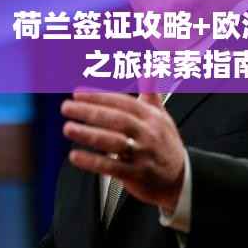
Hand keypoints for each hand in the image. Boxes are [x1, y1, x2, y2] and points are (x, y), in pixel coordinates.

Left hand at [61, 91, 184, 212]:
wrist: (180, 177)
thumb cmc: (166, 143)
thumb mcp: (162, 115)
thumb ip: (151, 92)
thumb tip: (149, 69)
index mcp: (151, 116)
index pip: (123, 102)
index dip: (100, 96)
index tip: (78, 93)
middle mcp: (148, 133)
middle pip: (117, 119)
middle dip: (90, 112)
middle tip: (67, 107)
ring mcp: (143, 154)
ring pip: (114, 142)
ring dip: (89, 135)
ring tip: (68, 128)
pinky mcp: (137, 174)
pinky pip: (113, 167)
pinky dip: (93, 162)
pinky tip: (75, 155)